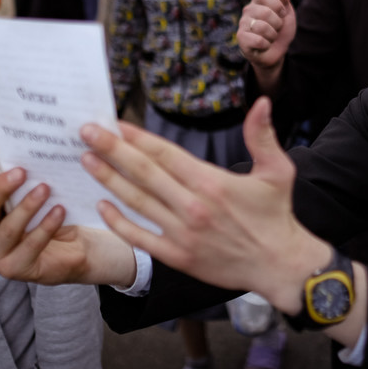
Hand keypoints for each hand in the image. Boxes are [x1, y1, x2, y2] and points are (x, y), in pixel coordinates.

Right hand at [0, 154, 135, 286]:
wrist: (74, 248)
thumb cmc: (49, 215)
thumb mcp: (34, 195)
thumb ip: (23, 180)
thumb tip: (24, 146)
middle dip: (0, 189)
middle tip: (21, 171)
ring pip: (8, 230)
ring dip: (27, 207)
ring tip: (45, 188)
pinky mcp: (15, 270)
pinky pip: (30, 247)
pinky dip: (45, 228)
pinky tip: (59, 211)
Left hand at [79, 97, 328, 311]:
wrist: (280, 265)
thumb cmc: (276, 216)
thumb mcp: (278, 171)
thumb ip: (262, 135)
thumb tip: (262, 103)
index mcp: (212, 183)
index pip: (165, 155)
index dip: (137, 138)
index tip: (115, 123)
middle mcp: (193, 207)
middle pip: (144, 173)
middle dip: (112, 150)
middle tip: (86, 132)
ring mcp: (182, 234)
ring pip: (137, 202)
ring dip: (109, 179)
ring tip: (87, 159)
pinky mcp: (178, 257)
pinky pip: (140, 237)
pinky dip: (119, 222)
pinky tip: (103, 205)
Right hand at [236, 0, 295, 93]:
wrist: (277, 52)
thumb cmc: (280, 31)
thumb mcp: (287, 15)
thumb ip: (285, 2)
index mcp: (258, 1)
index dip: (277, 5)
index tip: (282, 13)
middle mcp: (248, 10)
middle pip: (266, 12)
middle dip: (277, 24)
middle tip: (276, 28)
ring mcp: (243, 24)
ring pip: (262, 27)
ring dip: (272, 35)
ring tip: (270, 37)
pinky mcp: (241, 38)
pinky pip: (258, 41)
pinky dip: (266, 45)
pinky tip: (264, 45)